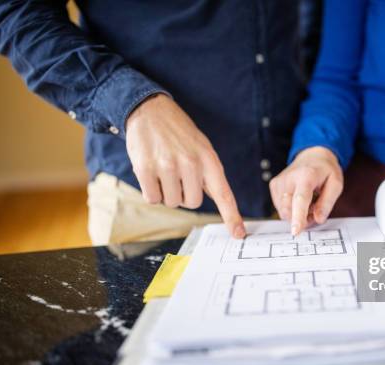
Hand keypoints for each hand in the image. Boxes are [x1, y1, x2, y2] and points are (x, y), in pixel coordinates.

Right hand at [125, 94, 245, 237]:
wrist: (150, 110)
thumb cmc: (179, 133)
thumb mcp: (202, 148)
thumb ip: (209, 174)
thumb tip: (222, 201)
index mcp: (209, 160)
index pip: (224, 193)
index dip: (231, 216)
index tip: (238, 234)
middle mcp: (191, 163)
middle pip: (192, 203)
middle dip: (184, 194)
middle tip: (178, 174)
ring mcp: (168, 166)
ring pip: (171, 202)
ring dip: (166, 192)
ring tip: (164, 169)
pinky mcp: (145, 168)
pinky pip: (152, 198)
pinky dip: (151, 191)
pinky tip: (151, 172)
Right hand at [269, 147, 343, 235]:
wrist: (312, 156)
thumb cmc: (325, 171)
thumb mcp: (336, 184)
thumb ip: (327, 203)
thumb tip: (318, 219)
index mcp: (306, 176)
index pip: (300, 199)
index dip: (298, 217)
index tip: (295, 231)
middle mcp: (289, 178)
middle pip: (290, 210)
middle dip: (303, 218)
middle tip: (316, 208)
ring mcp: (278, 182)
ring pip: (285, 212)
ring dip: (297, 213)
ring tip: (308, 200)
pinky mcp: (273, 186)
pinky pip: (281, 208)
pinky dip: (291, 209)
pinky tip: (298, 199)